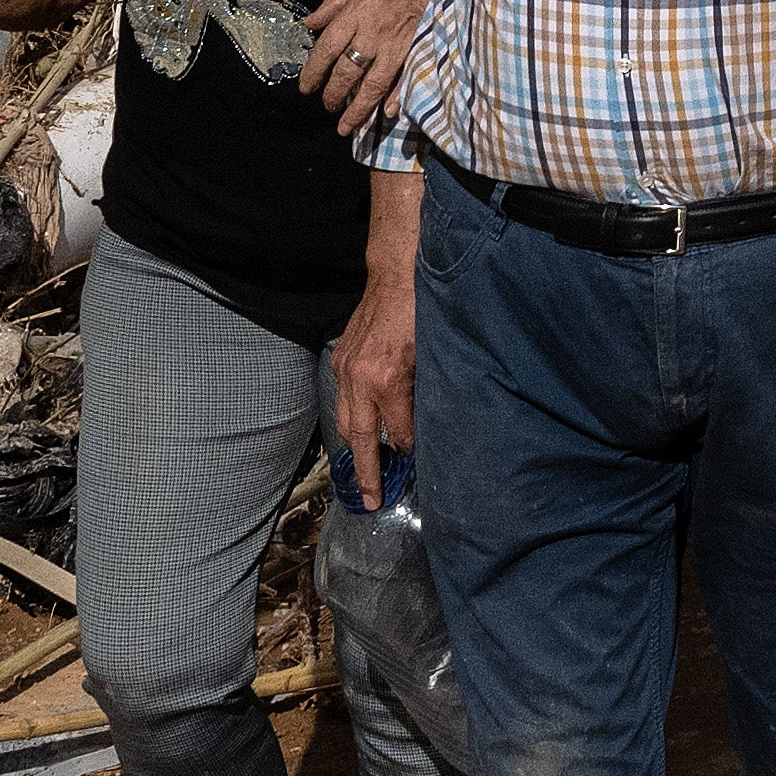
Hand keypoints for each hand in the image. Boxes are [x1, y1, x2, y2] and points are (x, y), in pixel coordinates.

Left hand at [301, 0, 434, 133]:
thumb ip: (334, 1)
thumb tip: (311, 24)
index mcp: (357, 11)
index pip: (327, 48)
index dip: (314, 72)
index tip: (306, 88)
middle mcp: (374, 31)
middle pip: (348, 71)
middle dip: (334, 94)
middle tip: (327, 106)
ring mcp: (398, 42)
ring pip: (374, 83)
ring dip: (359, 108)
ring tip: (347, 125)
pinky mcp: (419, 48)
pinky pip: (405, 78)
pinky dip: (397, 97)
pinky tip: (388, 112)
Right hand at [329, 293, 418, 509]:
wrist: (398, 276)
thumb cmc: (423, 312)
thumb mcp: (434, 358)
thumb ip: (427, 394)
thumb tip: (423, 424)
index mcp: (388, 381)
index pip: (397, 432)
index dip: (407, 449)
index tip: (414, 462)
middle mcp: (361, 380)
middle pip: (360, 438)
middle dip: (368, 472)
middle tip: (372, 500)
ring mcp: (346, 369)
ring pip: (345, 421)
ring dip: (354, 449)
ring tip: (362, 475)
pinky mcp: (341, 359)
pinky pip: (342, 399)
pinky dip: (350, 419)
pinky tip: (360, 431)